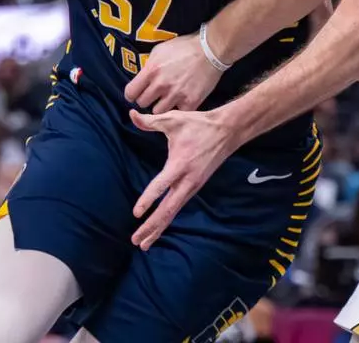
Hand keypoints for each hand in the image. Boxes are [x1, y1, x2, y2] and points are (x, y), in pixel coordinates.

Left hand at [123, 32, 222, 113]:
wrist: (210, 50)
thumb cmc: (184, 47)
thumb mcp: (159, 50)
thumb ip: (148, 66)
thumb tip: (141, 79)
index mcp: (151, 71)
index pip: (130, 93)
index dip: (132, 94)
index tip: (136, 94)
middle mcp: (161, 84)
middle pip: (142, 103)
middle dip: (146, 99)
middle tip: (153, 95)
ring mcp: (176, 95)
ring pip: (157, 112)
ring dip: (160, 106)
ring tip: (167, 99)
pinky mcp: (190, 102)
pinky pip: (176, 113)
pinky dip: (177, 109)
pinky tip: (180, 101)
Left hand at [128, 107, 238, 249]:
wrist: (227, 131)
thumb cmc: (198, 124)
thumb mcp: (174, 119)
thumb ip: (151, 121)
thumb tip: (131, 114)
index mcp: (180, 164)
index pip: (161, 185)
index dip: (148, 199)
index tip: (136, 213)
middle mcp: (187, 180)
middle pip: (168, 209)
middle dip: (152, 226)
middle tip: (136, 241)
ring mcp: (192, 186)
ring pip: (173, 212)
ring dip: (158, 228)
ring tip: (144, 244)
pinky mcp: (194, 187)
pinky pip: (178, 207)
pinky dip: (167, 220)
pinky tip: (158, 228)